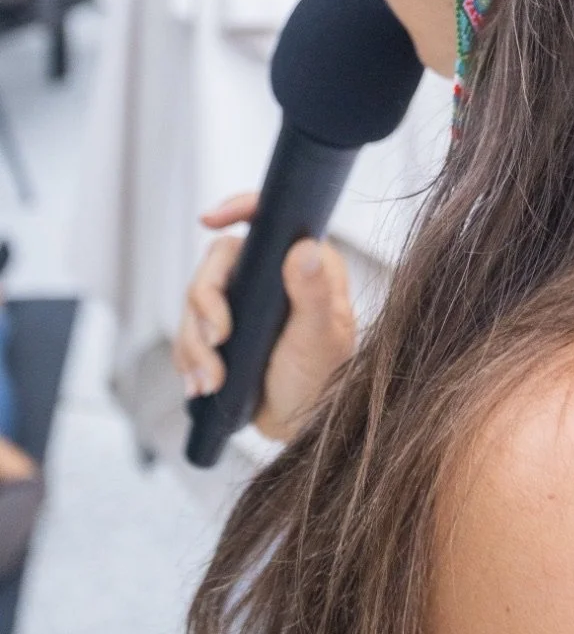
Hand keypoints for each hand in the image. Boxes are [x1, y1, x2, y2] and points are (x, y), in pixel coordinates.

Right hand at [173, 192, 356, 442]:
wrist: (303, 426)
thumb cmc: (325, 380)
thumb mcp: (322, 337)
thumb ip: (314, 294)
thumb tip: (304, 248)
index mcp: (303, 264)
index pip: (267, 219)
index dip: (237, 207)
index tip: (209, 220)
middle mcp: (270, 275)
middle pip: (215, 265)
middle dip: (205, 305)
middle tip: (217, 341)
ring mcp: (243, 302)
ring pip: (194, 302)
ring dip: (194, 344)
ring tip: (211, 380)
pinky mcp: (223, 330)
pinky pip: (187, 332)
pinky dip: (188, 359)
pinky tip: (201, 384)